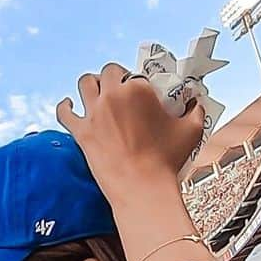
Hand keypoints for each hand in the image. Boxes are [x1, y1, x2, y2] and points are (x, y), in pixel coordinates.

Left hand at [56, 64, 205, 188]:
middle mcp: (113, 95)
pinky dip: (65, 106)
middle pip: (109, 72)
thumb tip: (196, 101)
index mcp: (139, 89)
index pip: (137, 74)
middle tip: (121, 89)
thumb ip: (196, 108)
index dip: (139, 81)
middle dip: (116, 77)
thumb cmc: (168, 160)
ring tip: (97, 91)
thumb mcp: (192, 129)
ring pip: (85, 83)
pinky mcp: (81, 132)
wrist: (143, 188)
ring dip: (92, 84)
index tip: (142, 92)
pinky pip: (64, 112)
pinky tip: (70, 104)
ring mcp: (94, 114)